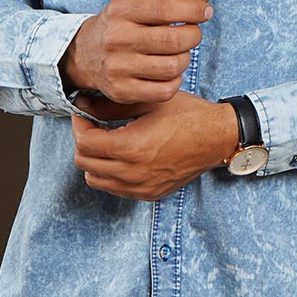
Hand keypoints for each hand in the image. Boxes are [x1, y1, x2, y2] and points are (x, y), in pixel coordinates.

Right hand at [60, 0, 212, 105]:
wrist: (85, 54)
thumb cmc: (122, 25)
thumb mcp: (141, 3)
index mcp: (121, 10)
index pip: (165, 9)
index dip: (193, 10)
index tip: (205, 11)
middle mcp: (117, 38)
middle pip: (173, 40)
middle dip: (193, 35)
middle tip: (192, 34)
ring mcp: (118, 67)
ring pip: (173, 67)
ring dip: (185, 59)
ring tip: (178, 53)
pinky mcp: (122, 91)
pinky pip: (166, 90)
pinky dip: (175, 80)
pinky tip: (169, 72)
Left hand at [71, 90, 239, 201]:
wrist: (217, 137)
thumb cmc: (187, 115)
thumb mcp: (148, 102)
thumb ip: (111, 105)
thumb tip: (82, 104)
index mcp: (132, 148)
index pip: (84, 143)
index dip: (79, 125)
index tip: (84, 114)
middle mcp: (134, 173)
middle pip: (84, 163)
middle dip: (83, 142)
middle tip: (93, 125)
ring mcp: (141, 188)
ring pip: (95, 180)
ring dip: (94, 160)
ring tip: (107, 140)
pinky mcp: (149, 194)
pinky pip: (115, 188)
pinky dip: (110, 173)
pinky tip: (122, 155)